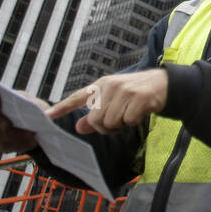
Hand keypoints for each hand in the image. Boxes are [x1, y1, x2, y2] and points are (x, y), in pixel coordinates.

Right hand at [0, 85, 45, 152]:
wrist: (39, 127)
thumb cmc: (36, 111)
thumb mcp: (39, 105)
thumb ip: (41, 107)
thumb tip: (46, 115)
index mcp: (1, 99)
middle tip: (7, 124)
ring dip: (13, 134)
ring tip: (31, 134)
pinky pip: (3, 145)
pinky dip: (18, 143)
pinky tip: (30, 141)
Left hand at [47, 69, 167, 134]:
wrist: (163, 84)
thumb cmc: (135, 94)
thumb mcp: (114, 101)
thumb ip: (96, 114)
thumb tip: (80, 127)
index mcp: (101, 85)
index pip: (78, 97)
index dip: (62, 107)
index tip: (47, 116)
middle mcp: (111, 86)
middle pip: (95, 119)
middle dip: (105, 127)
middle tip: (117, 122)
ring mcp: (125, 91)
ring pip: (111, 122)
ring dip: (120, 125)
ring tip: (128, 115)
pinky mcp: (139, 98)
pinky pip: (127, 121)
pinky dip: (133, 122)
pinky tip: (139, 113)